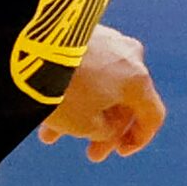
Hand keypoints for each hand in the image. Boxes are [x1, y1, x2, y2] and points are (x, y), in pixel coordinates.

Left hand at [39, 25, 165, 161]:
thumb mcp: (87, 125)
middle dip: (105, 130)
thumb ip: (107, 132)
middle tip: (89, 152)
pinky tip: (47, 109)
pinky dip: (75, 91)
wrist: (33, 46)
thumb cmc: (65, 90)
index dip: (139, 139)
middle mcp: (130, 56)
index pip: (153, 115)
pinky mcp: (85, 33)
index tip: (120, 151)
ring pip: (101, 86)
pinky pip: (87, 69)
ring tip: (52, 134)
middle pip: (124, 101)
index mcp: (138, 80)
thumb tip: (108, 125)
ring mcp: (108, 41)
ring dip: (83, 113)